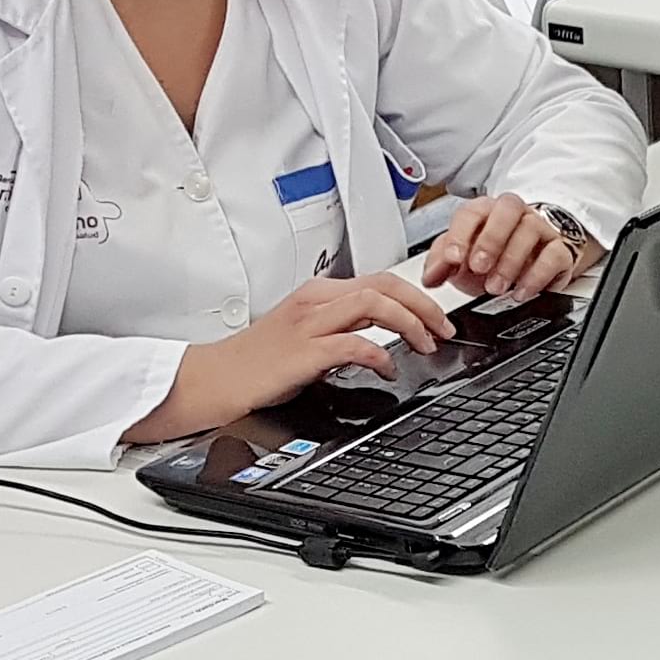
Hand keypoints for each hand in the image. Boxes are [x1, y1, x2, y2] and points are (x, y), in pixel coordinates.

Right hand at [125, 273, 455, 443]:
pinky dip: (379, 354)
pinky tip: (387, 369)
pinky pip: (354, 343)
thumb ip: (343, 327)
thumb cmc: (258, 361)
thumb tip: (384, 333)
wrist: (215, 379)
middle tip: (444, 328)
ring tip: (426, 345)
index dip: (416, 295)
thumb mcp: (307, 334)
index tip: (437, 316)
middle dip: (424, 305)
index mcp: (318, 293)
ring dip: (410, 323)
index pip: (379, 280)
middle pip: (384, 285)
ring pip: (374, 304)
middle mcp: (315, 300)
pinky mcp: (303, 351)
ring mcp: (308, 323)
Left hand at [423, 194, 598, 301]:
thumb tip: (430, 277)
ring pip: (530, 230)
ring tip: (496, 287)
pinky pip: (555, 254)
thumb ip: (443, 264)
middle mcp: (514, 214)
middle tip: (478, 268)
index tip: (453, 260)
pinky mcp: (560, 250)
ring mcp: (540, 229)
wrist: (530, 262)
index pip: (472, 212)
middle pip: (507, 209)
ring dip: (510, 261)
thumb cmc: (493, 256)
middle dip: (490, 239)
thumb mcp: (463, 260)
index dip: (460, 235)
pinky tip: (521, 291)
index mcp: (486, 211)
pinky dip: (538, 275)